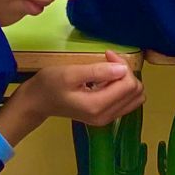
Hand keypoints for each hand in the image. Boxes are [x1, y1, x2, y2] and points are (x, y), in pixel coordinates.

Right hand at [17, 58, 144, 129]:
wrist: (38, 101)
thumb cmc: (50, 84)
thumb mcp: (71, 73)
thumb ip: (97, 71)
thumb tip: (123, 69)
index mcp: (97, 106)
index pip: (129, 85)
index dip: (122, 65)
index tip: (106, 55)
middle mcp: (106, 116)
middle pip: (135, 91)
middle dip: (126, 72)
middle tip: (107, 60)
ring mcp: (107, 119)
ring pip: (135, 97)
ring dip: (126, 80)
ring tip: (108, 70)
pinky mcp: (105, 116)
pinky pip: (127, 101)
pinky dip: (122, 88)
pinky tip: (107, 79)